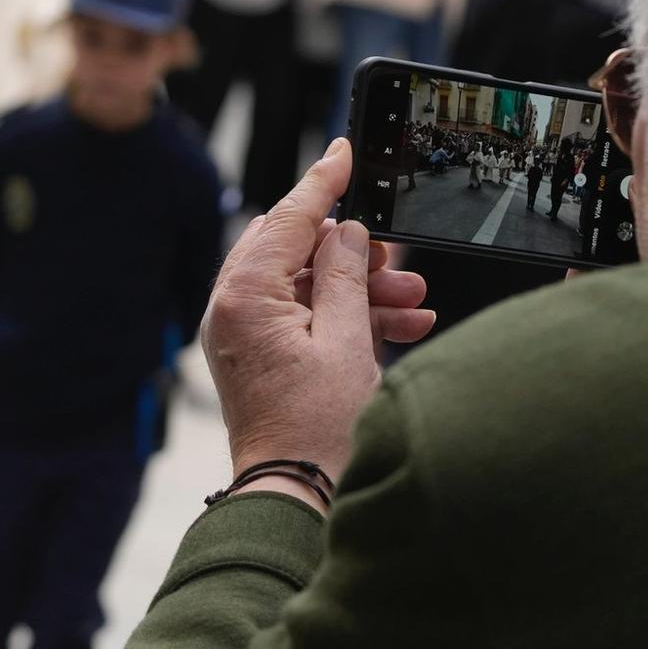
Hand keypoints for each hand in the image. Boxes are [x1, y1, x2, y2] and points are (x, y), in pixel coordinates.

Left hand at [203, 138, 435, 483]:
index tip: (343, 152)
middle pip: (299, 250)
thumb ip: (344, 274)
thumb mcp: (346, 340)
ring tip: (413, 299)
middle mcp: (234, 308)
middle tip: (397, 260)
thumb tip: (345, 233)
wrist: (296, 496)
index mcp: (245, 295)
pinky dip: (351, 316)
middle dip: (356, 253)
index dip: (323, 183)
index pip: (288, 218)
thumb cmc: (315, 432)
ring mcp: (245, 333)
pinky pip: (307, 316)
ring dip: (364, 288)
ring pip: (310, 283)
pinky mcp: (260, 354)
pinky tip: (401, 322)